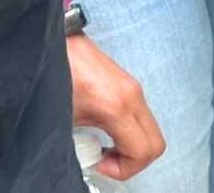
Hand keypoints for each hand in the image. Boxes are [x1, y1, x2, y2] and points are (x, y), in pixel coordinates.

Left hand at [69, 32, 164, 179]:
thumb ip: (79, 145)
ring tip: (103, 149)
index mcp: (118, 106)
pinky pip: (142, 120)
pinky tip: (105, 134)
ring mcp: (134, 89)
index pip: (143, 150)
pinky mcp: (129, 87)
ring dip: (131, 148)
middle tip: (107, 162)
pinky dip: (130, 135)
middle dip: (133, 162)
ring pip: (151, 132)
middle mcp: (133, 96)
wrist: (57, 44)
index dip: (124, 169)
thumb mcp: (66, 118)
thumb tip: (85, 162)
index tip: (102, 165)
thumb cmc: (58, 74)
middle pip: (156, 144)